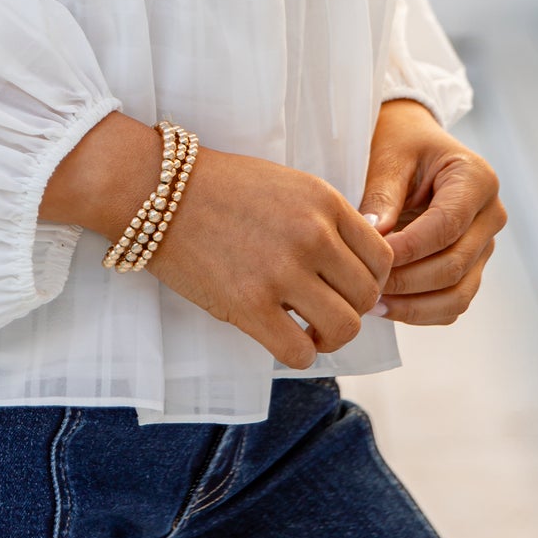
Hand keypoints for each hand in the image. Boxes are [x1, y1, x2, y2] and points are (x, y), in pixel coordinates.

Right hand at [40, 114, 392, 369]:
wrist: (156, 189)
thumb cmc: (220, 188)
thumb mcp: (287, 184)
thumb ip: (327, 219)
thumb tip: (363, 266)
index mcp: (324, 201)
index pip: (382, 256)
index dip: (371, 279)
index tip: (347, 287)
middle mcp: (311, 235)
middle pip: (368, 295)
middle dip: (353, 310)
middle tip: (325, 311)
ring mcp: (281, 271)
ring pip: (344, 328)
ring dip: (331, 337)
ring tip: (308, 329)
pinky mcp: (248, 305)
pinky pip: (300, 352)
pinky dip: (299, 353)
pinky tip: (282, 338)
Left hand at [358, 97, 505, 324]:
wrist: (412, 142)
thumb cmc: (400, 142)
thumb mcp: (388, 157)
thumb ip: (382, 196)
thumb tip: (374, 237)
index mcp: (476, 180)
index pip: (446, 226)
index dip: (408, 249)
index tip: (370, 259)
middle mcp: (490, 215)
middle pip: (454, 265)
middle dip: (406, 281)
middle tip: (364, 286)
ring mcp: (485, 244)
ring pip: (458, 294)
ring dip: (414, 306)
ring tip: (372, 304)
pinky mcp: (473, 265)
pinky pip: (453, 302)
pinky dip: (421, 312)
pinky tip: (387, 307)